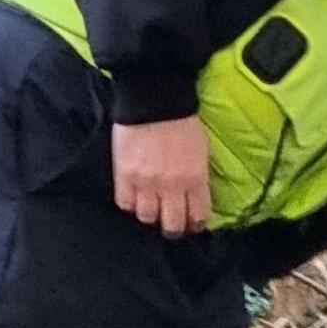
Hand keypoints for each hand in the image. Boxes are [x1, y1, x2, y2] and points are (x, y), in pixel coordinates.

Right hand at [112, 116, 211, 237]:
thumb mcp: (202, 150)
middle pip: (172, 226)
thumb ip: (199, 177)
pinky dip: (131, 204)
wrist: (154, 99)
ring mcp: (146, 183)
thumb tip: (198, 196)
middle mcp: (171, 186)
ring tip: (152, 207)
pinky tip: (135, 197)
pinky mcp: (124, 175)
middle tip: (172, 223)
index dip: (195, 224)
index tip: (193, 223)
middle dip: (174, 228)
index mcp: (195, 179)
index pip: (197, 217)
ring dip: (151, 215)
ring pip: (146, 218)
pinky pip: (125, 204)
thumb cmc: (183, 121)